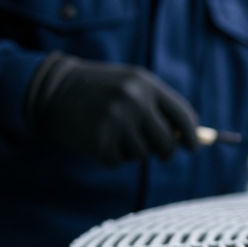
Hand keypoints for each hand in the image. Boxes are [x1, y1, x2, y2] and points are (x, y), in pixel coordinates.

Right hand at [25, 53, 199, 165]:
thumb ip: (159, 108)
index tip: (192, 148)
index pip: (183, 116)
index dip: (191, 136)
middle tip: (152, 148)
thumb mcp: (131, 86)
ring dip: (131, 150)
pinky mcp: (100, 141)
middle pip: (166, 142)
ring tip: (113, 132)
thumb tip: (190, 140)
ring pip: (142, 154)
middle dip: (163, 150)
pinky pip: (118, 161)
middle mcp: (135, 101)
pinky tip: (98, 138)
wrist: (55, 90)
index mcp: (146, 85)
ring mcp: (117, 121)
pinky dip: (110, 155)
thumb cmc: (100, 90)